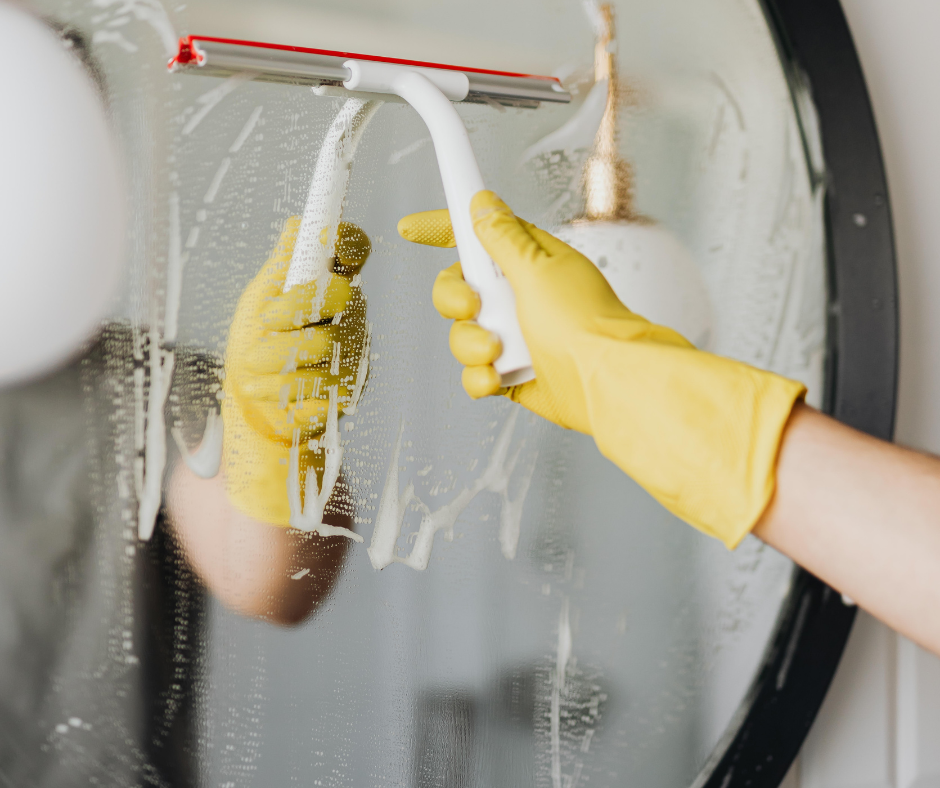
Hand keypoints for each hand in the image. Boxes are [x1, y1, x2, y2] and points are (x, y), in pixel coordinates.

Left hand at [223, 217, 369, 525]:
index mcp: (329, 283)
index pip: (353, 249)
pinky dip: (283, 392)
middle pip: (339, 294)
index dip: (346, 241)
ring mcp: (353, 354)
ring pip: (324, 345)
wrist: (250, 410)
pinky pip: (320, 387)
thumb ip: (282, 266)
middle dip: (291, 310)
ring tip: (253, 369)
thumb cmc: (254, 347)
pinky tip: (272, 393)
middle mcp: (350, 314)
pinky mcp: (349, 392)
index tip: (329, 247)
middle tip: (264, 324)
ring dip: (275, 358)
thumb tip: (297, 223)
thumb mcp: (258, 299)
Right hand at [398, 191, 805, 546]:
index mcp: (527, 261)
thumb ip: (502, 237)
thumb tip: (483, 203)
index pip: (476, 237)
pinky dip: (481, 377)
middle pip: (457, 288)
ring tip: (498, 351)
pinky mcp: (513, 372)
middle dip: (454, 300)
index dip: (441, 229)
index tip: (412, 228)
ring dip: (471, 344)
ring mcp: (515, 336)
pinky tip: (498, 376)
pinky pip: (475, 373)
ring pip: (462, 334)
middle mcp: (519, 296)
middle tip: (473, 307)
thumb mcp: (537, 267)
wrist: (605, 383)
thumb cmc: (584, 324)